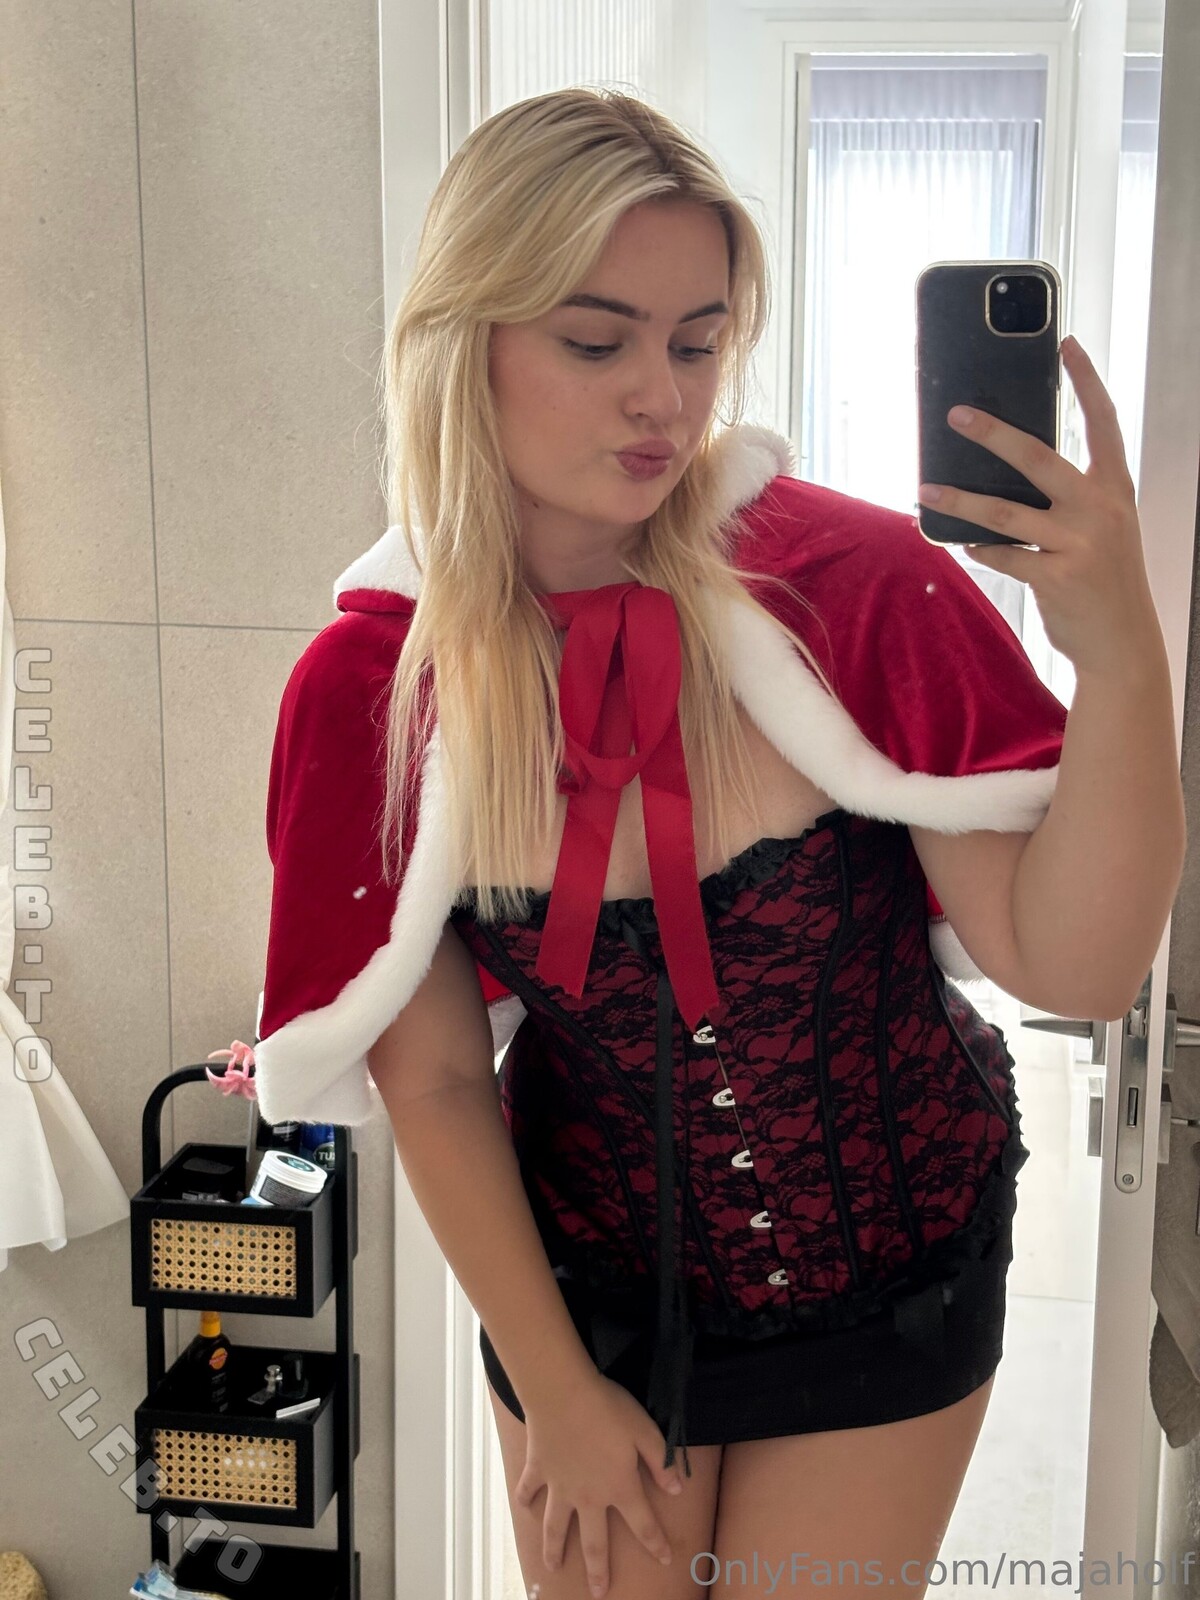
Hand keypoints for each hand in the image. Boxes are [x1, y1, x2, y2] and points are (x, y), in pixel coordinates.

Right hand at [517, 1371, 683, 1596]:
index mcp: (619, 1487)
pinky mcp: (538, 1470)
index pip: (643, 1524)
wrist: (563, 1393)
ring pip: (556, 1527)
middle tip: (599, 1593)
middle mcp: (589, 1496)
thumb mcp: (645, 1431)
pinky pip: (529, 1490)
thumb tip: (678, 1490)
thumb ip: (662, 1462)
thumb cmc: (608, 1408)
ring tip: (552, 1567)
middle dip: (598, 1570)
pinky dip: (525, 1499)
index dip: (655, 1543)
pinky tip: (523, 1507)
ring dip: (554, 1549)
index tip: (664, 1559)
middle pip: (594, 1542)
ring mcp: (560, 1486)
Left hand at [916, 335, 1165, 679]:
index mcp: (1114, 489)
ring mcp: (1080, 544)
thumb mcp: (1103, 528)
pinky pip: (1004, 554)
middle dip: (994, 433)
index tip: (1065, 345)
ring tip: (926, 488)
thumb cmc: (1105, 579)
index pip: (1103, 423)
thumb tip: (1009, 469)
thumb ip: (1070, 498)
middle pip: (1040, 458)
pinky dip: (979, 548)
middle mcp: (1100, 510)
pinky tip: (962, 543)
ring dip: (961, 499)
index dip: (1086, 382)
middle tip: (957, 415)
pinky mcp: (1058, 577)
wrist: (1123, 642)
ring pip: (1007, 511)